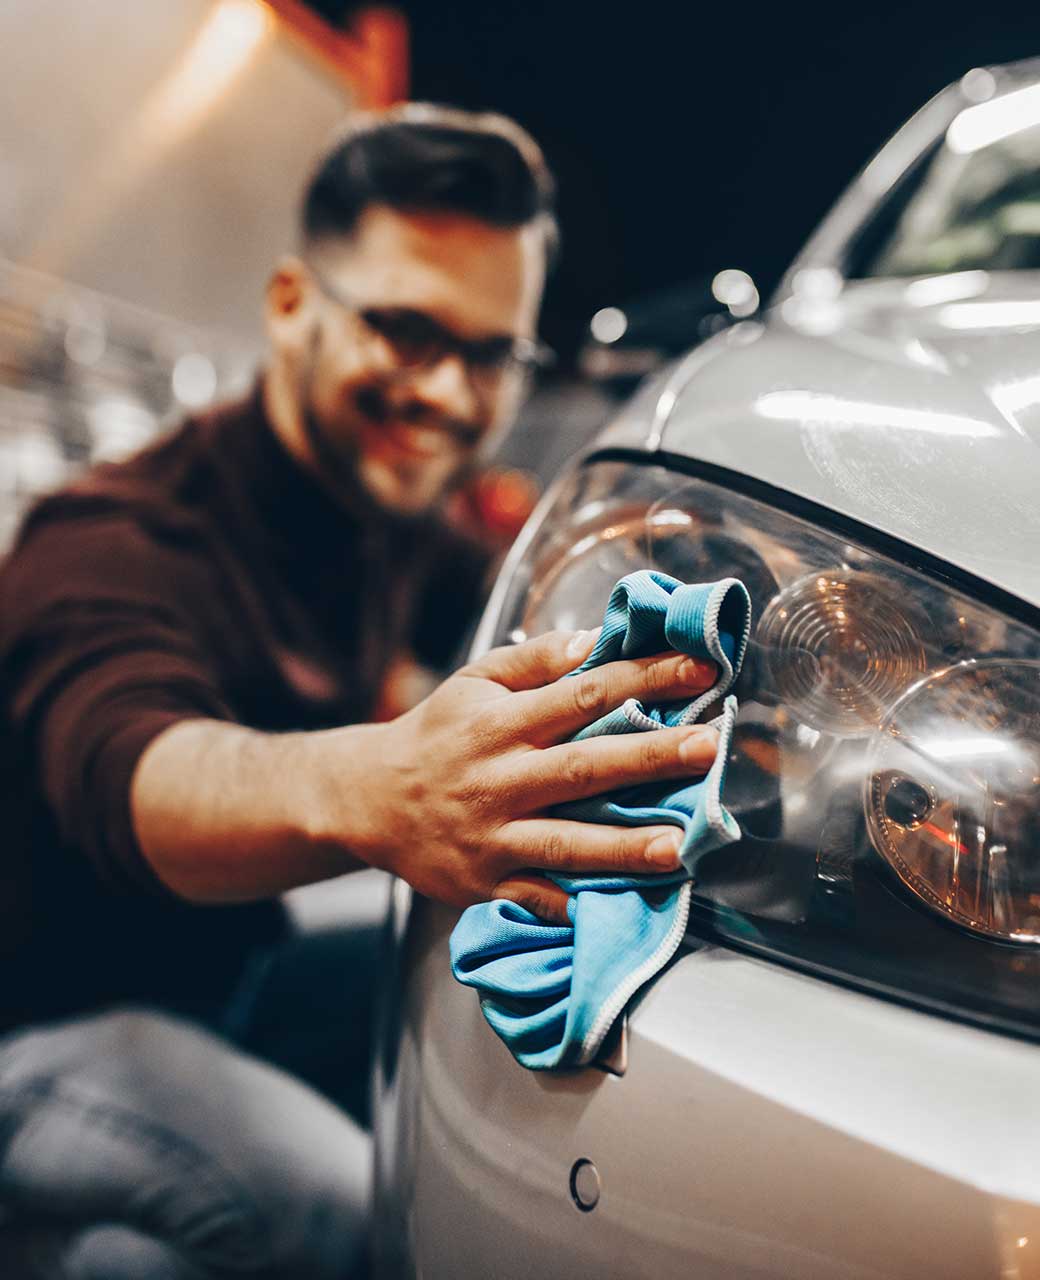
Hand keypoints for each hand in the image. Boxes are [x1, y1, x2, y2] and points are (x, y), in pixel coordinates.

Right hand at [341, 629, 717, 922]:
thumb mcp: (474, 682)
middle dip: (650, 757)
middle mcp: (499, 779)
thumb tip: (594, 641)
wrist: (369, 800)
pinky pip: (538, 898)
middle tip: (709, 747)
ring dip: (624, 845)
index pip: (583, 694)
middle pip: (584, 767)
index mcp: (501, 723)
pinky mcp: (486, 883)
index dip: (644, 679)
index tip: (700, 669)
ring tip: (678, 845)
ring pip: (566, 842)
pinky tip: (622, 904)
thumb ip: (534, 660)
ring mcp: (493, 836)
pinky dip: (576, 903)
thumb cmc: (437, 734)